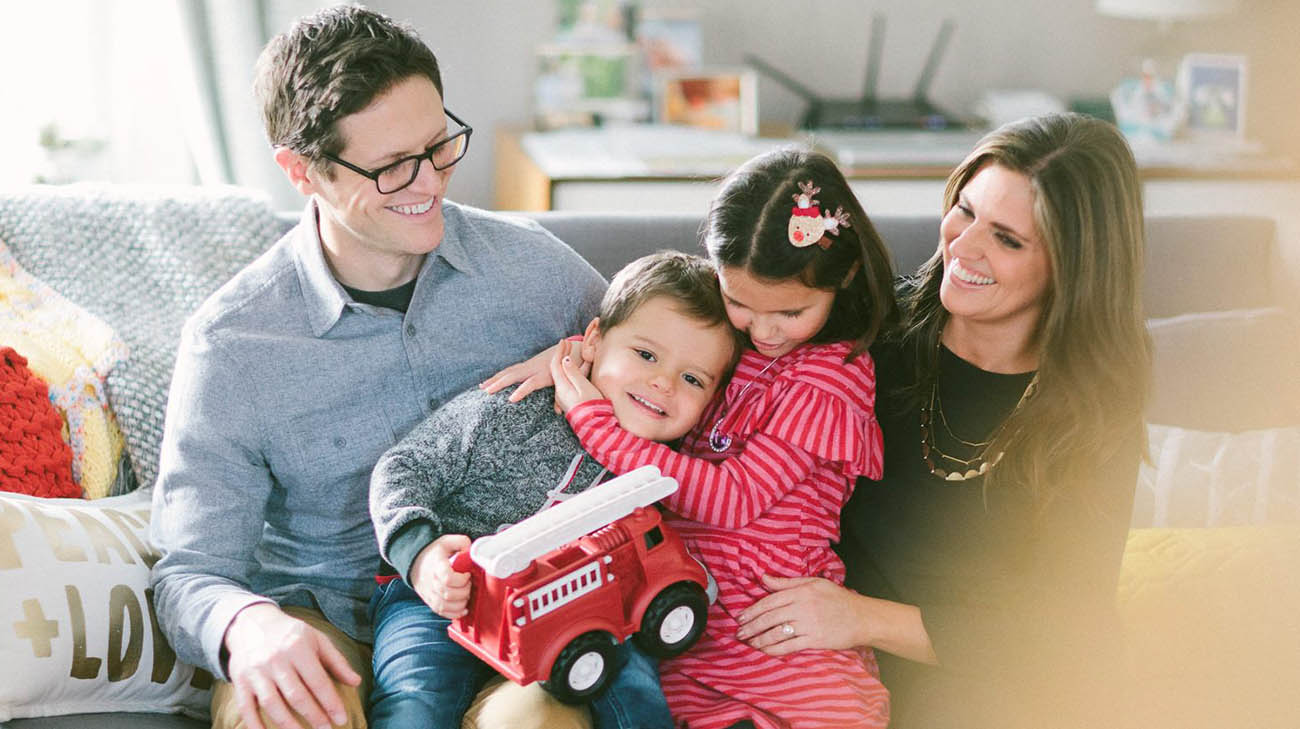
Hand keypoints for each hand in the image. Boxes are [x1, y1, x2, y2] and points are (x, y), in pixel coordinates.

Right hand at [223, 602, 359, 728]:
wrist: (251, 623)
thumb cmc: (290, 634)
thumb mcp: (316, 639)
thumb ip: (337, 661)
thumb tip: (356, 682)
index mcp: (297, 648)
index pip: (317, 681)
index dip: (330, 703)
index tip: (341, 719)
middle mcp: (275, 660)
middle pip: (296, 695)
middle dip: (313, 716)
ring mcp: (255, 672)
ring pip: (272, 704)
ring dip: (287, 725)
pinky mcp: (239, 681)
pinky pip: (245, 707)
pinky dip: (254, 725)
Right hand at [409, 534, 472, 618]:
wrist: (416, 561)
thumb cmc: (434, 552)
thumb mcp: (447, 541)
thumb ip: (462, 542)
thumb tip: (472, 552)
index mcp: (436, 566)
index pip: (448, 579)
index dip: (462, 580)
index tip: (468, 574)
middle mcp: (431, 582)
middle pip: (448, 594)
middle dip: (464, 591)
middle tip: (469, 584)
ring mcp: (429, 593)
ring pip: (445, 606)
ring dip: (461, 604)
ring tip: (466, 595)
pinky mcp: (430, 601)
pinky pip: (441, 612)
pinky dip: (454, 613)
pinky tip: (463, 609)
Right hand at [480, 340, 583, 403]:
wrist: (569, 347)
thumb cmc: (568, 368)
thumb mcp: (567, 382)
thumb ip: (561, 396)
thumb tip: (558, 412)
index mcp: (544, 374)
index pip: (531, 384)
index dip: (521, 391)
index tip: (511, 399)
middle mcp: (533, 368)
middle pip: (513, 376)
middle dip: (499, 383)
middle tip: (487, 392)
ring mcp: (528, 365)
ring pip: (508, 372)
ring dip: (494, 379)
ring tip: (482, 387)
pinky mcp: (525, 364)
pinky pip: (508, 370)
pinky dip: (497, 376)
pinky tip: (487, 382)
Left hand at [549, 340, 603, 413]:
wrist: (594, 426)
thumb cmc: (592, 406)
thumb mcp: (584, 387)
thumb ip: (574, 373)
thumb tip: (565, 360)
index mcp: (562, 387)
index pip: (556, 364)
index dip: (559, 351)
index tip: (564, 341)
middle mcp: (559, 392)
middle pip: (556, 369)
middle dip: (560, 355)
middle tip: (567, 344)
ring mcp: (562, 397)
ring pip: (560, 376)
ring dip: (564, 363)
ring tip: (570, 353)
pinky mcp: (568, 401)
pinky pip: (564, 382)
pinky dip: (567, 372)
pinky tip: (573, 370)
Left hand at [735, 574, 869, 656]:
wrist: (862, 617)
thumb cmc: (837, 598)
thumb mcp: (813, 583)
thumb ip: (787, 582)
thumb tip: (764, 578)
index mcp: (800, 591)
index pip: (770, 601)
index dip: (752, 610)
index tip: (741, 617)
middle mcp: (802, 607)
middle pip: (769, 618)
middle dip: (751, 626)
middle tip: (739, 632)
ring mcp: (808, 624)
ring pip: (776, 633)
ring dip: (759, 639)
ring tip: (749, 642)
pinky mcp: (814, 640)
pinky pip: (789, 646)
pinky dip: (774, 649)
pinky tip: (765, 651)